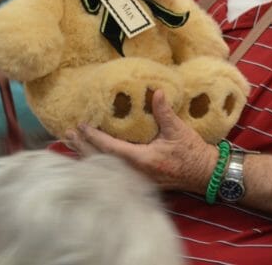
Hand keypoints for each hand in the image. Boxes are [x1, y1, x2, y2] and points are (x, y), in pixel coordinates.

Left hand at [64, 89, 216, 192]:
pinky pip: (111, 171)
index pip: (110, 148)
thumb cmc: (191, 153)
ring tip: (72, 143)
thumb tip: (157, 91)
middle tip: (67, 134)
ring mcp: (135, 178)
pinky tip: (90, 156)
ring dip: (87, 155)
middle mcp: (134, 172)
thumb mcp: (178, 130)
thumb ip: (163, 112)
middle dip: (83, 146)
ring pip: (104, 168)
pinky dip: (98, 162)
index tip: (81, 126)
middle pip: (101, 160)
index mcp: (142, 160)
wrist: (204, 173)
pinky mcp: (138, 180)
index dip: (94, 137)